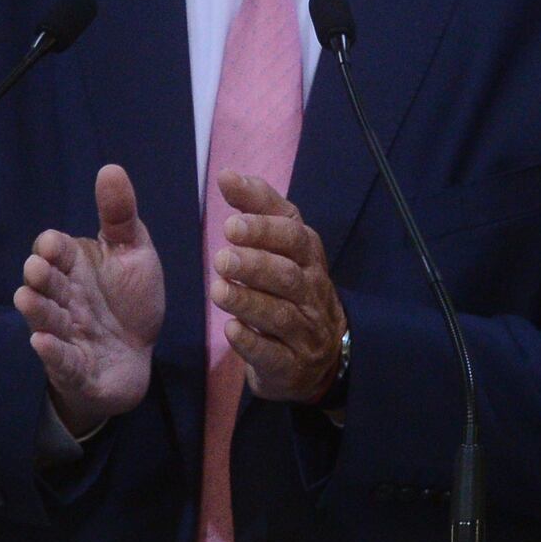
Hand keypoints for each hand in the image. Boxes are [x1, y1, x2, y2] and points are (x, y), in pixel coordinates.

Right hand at [19, 162, 163, 435]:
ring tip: (27, 298)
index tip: (53, 245)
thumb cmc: (129, 300)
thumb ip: (120, 215)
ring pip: (45, 319)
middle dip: (40, 276)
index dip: (52, 248)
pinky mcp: (74, 367)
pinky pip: (60, 359)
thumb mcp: (132, 253)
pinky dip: (51, 352)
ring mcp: (65, 332)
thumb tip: (111, 167)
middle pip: (45, 284)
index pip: (54, 251)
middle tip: (37, 269)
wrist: (137, 357)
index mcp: (74, 267)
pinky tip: (42, 342)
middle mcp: (63, 298)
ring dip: (37, 310)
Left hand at [211, 171, 347, 405]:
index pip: (294, 236)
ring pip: (280, 314)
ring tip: (218, 290)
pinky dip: (252, 342)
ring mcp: (305, 332)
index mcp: (308, 259)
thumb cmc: (292, 290)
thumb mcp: (283, 247)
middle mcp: (311, 292)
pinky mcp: (291, 366)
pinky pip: (273, 354)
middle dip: (256, 263)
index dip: (264, 228)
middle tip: (222, 257)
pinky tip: (231, 330)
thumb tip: (228, 175)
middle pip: (288, 275)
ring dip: (249, 300)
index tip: (230, 222)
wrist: (322, 359)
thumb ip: (258, 210)